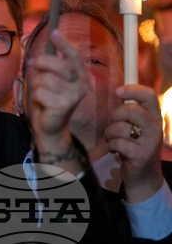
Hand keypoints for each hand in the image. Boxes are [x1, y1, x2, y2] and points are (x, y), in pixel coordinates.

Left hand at [29, 31, 87, 150]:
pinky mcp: (63, 106)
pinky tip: (42, 103)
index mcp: (79, 75)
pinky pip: (40, 92)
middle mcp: (80, 84)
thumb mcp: (49, 79)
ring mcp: (73, 96)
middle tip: (35, 67)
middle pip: (57, 64)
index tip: (54, 32)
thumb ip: (46, 67)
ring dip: (36, 84)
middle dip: (41, 63)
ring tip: (41, 93)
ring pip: (44, 78)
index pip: (74, 55)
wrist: (51, 126)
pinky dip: (36, 96)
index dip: (64, 43)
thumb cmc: (49, 99)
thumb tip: (34, 58)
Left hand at [106, 85, 163, 202]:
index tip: (118, 91)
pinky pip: (117, 142)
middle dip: (116, 116)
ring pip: (121, 127)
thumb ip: (130, 111)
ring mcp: (150, 142)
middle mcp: (156, 128)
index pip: (149, 95)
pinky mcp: (141, 155)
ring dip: (110, 133)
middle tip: (115, 125)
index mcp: (154, 117)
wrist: (143, 176)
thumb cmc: (135, 145)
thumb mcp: (136, 126)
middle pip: (131, 110)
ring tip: (113, 139)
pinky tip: (115, 149)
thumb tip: (118, 90)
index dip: (132, 90)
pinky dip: (111, 145)